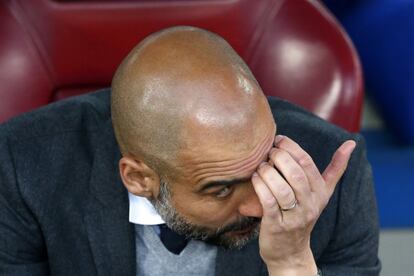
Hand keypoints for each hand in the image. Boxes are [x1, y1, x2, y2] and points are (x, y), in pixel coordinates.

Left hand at [251, 135, 355, 274]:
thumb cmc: (302, 214)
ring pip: (282, 188)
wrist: (290, 252)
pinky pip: (268, 202)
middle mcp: (310, 205)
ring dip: (268, 172)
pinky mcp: (277, 226)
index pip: (307, 163)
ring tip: (261, 165)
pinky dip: (260, 186)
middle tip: (268, 151)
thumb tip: (351, 143)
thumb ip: (336, 169)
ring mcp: (294, 217)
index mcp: (320, 192)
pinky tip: (255, 178)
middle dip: (279, 157)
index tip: (279, 139)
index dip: (291, 147)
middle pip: (296, 174)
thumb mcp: (322, 193)